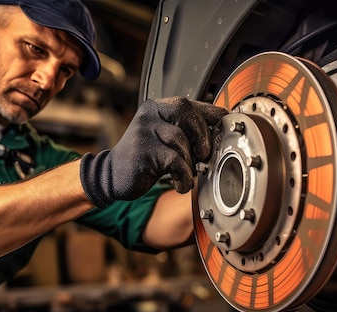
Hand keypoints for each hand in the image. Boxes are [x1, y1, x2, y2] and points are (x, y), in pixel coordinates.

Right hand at [80, 97, 226, 207]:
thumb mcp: (166, 140)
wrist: (112, 176)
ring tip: (186, 173)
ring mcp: (144, 131)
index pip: (191, 104)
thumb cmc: (145, 159)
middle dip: (202, 135)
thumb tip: (219, 134)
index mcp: (158, 107)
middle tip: (204, 155)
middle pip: (187, 113)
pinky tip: (179, 183)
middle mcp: (149, 114)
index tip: (224, 128)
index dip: (211, 116)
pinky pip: (174, 160)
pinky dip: (183, 175)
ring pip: (181, 139)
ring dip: (190, 161)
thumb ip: (187, 133)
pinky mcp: (142, 151)